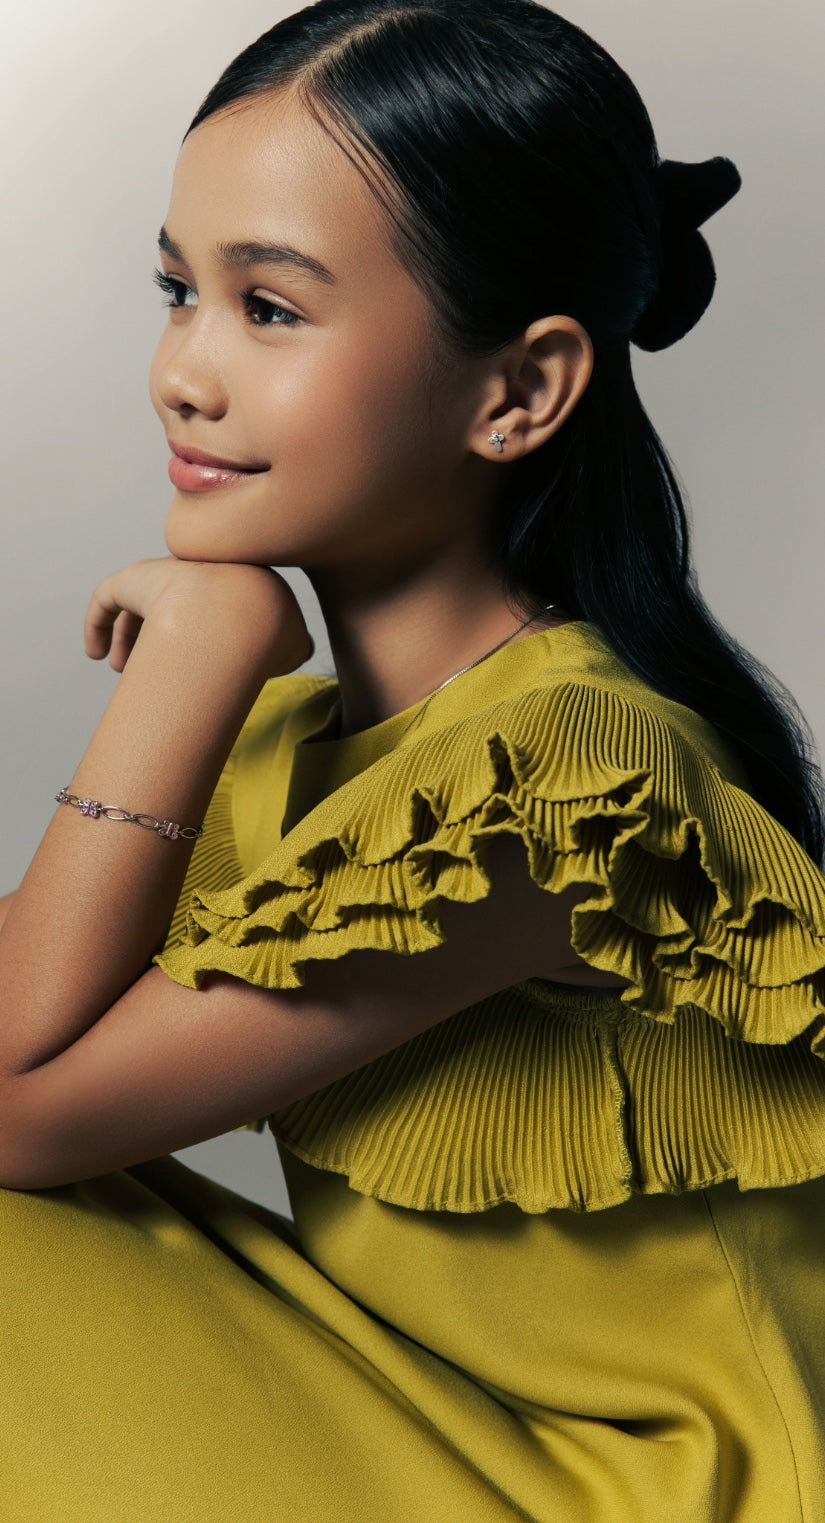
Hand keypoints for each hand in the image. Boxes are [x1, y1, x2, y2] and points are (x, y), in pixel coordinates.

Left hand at [84, 557, 313, 677]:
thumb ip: (293, 643)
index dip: (195, 637)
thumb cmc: (272, 630)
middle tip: (146, 668)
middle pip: (168, 603)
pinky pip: (107, 599)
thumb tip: (294, 649)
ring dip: (126, 636)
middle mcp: (198, 567)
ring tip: (120, 668)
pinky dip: (97, 625)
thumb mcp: (294, 641)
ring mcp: (166, 570)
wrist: (244, 611)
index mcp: (236, 577)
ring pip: (137, 602)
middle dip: (153, 637)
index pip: (207, 603)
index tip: (190, 667)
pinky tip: (95, 654)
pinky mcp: (135, 579)